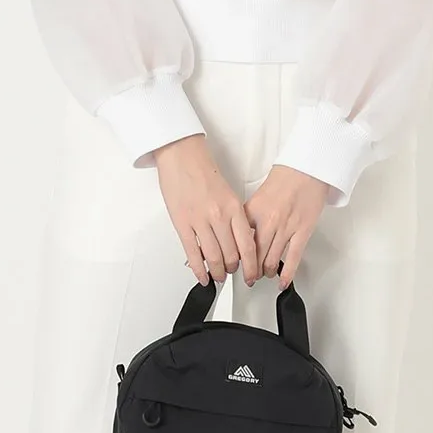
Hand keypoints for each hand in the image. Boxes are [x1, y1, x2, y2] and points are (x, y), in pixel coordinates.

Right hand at [151, 134, 258, 284]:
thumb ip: (234, 217)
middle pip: (232, 255)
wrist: (182, 155)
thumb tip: (238, 240)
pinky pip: (192, 253)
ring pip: (214, 257)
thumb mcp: (228, 194)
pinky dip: (198, 269)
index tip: (251, 274)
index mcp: (234, 208)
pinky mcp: (182, 224)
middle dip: (234, 270)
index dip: (251, 265)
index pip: (248, 246)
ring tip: (218, 277)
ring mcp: (200, 221)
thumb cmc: (203, 171)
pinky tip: (202, 276)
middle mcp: (219, 216)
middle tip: (234, 274)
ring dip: (218, 272)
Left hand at [243, 162, 330, 289]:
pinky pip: (292, 258)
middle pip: (253, 255)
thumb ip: (249, 217)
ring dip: (265, 272)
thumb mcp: (257, 197)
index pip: (239, 241)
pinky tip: (282, 282)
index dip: (234, 257)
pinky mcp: (302, 232)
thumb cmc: (285, 179)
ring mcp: (286, 228)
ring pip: (270, 259)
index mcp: (253, 212)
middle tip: (247, 277)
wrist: (306, 170)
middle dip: (249, 270)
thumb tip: (240, 235)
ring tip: (263, 275)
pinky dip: (286, 273)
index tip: (232, 265)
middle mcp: (267, 222)